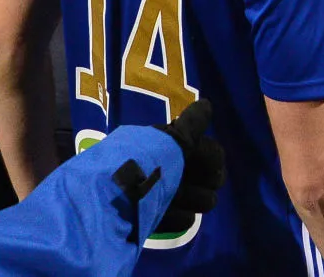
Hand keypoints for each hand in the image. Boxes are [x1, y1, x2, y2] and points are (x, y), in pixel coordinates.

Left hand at [154, 98, 224, 232]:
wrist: (112, 200)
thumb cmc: (144, 163)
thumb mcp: (169, 139)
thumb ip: (192, 124)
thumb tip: (207, 103)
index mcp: (170, 145)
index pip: (210, 152)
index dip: (211, 158)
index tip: (208, 164)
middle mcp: (169, 167)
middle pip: (209, 178)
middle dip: (205, 180)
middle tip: (188, 181)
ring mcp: (164, 195)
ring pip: (201, 199)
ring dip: (192, 197)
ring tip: (175, 197)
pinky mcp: (158, 218)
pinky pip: (183, 218)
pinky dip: (175, 216)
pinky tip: (162, 211)